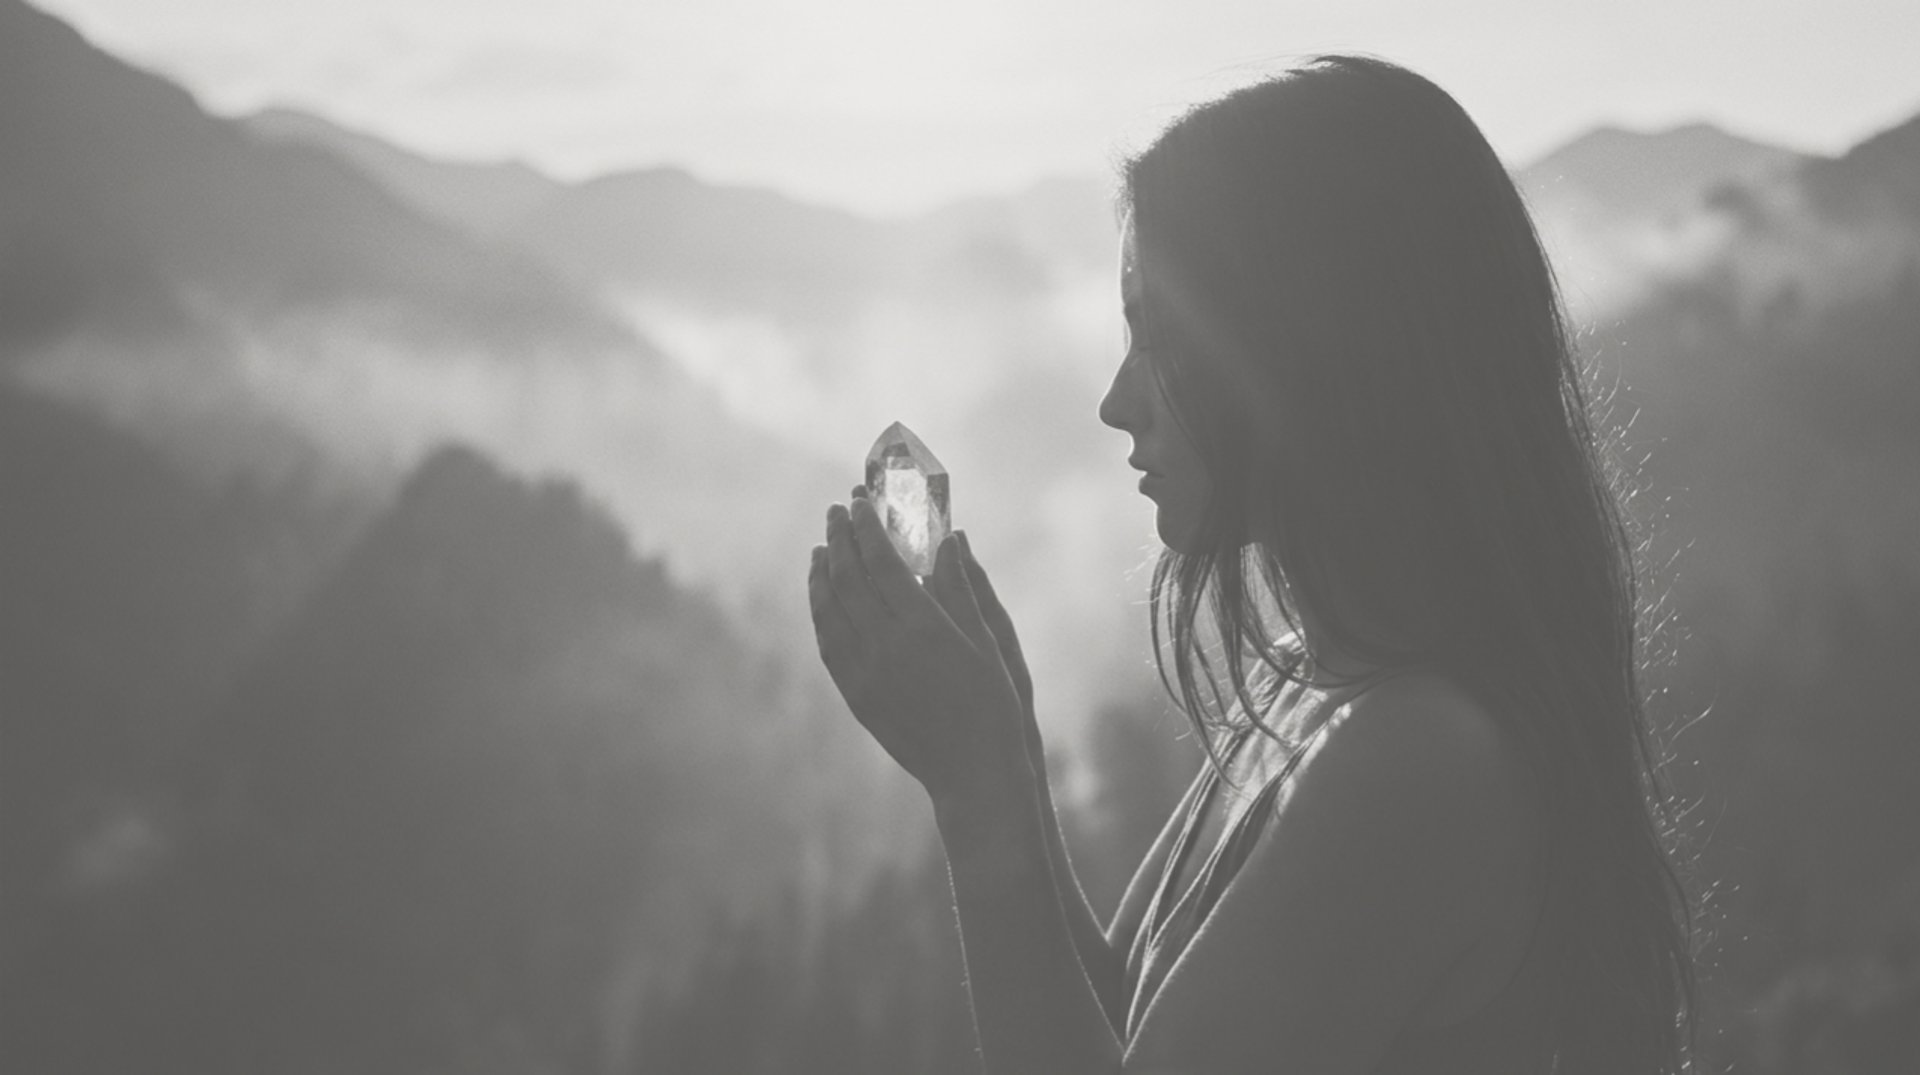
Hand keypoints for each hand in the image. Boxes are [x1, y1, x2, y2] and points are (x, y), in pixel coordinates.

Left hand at [809, 489, 1032, 806]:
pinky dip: (821, 612)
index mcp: (923, 626)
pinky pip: (827, 644)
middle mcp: (885, 646)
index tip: (859, 501)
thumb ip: (962, 586)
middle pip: (848, 578)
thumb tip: (949, 538)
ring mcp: (865, 673)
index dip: (866, 526)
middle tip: (836, 512)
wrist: (973, 771)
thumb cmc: (994, 703)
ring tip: (822, 548)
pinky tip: (824, 598)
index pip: (881, 560)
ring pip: (828, 611)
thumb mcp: (988, 640)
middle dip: (839, 539)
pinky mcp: (856, 696)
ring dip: (821, 574)